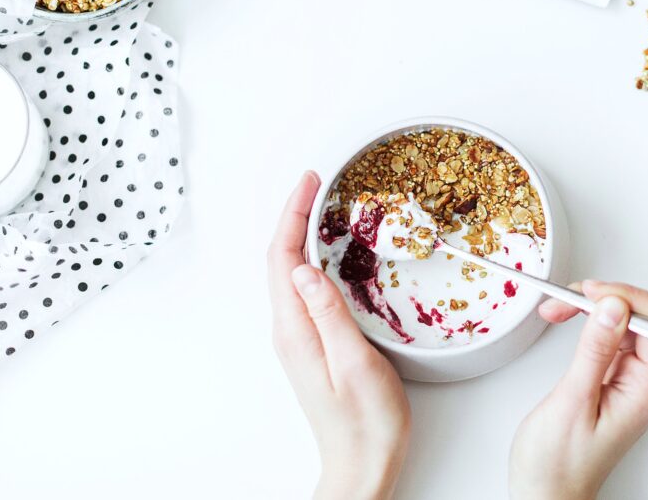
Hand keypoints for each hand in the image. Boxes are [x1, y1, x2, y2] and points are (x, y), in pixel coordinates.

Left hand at [268, 171, 410, 499]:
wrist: (362, 465)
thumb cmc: (366, 422)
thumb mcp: (356, 363)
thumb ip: (329, 314)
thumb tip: (305, 268)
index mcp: (296, 330)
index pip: (283, 259)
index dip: (292, 215)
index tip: (310, 181)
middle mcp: (290, 330)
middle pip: (281, 260)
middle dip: (293, 216)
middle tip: (316, 183)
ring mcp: (298, 338)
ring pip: (290, 273)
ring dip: (300, 235)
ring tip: (321, 207)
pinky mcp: (312, 344)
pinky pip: (303, 289)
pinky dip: (312, 259)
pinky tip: (329, 254)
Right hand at [509, 281, 647, 499]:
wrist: (546, 493)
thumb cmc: (558, 464)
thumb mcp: (572, 402)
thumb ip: (595, 351)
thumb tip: (614, 307)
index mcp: (646, 389)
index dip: (628, 299)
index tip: (592, 295)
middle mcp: (645, 381)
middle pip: (646, 316)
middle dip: (607, 297)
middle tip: (568, 299)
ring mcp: (630, 378)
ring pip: (625, 320)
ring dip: (593, 306)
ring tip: (559, 308)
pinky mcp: (612, 376)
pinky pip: (610, 334)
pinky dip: (587, 320)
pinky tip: (566, 319)